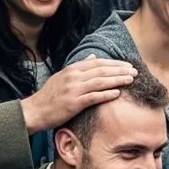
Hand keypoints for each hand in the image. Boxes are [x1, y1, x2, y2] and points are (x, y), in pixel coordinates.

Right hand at [20, 56, 136, 133]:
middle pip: (102, 70)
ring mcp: (73, 90)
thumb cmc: (50, 95)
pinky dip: (107, 94)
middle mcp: (74, 77)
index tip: (127, 65)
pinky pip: (93, 97)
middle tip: (134, 71)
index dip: (114, 63)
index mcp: (72, 69)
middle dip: (120, 70)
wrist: (34, 111)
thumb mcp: (63, 76)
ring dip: (117, 80)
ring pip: (100, 82)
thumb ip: (79, 67)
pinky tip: (118, 93)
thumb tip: (93, 57)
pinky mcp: (73, 103)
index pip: (98, 63)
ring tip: (131, 80)